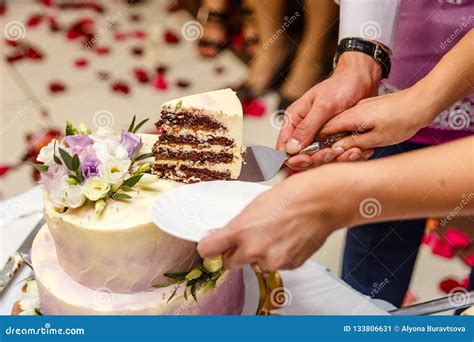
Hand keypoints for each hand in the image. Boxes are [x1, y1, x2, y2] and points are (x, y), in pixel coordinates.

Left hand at [197, 165, 360, 269]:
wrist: (321, 201)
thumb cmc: (292, 196)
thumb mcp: (254, 205)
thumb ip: (237, 226)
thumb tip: (223, 236)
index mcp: (240, 230)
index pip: (207, 250)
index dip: (209, 247)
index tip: (211, 246)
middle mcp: (253, 249)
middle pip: (230, 262)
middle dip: (236, 252)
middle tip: (248, 238)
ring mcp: (272, 260)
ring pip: (255, 264)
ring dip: (260, 254)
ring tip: (275, 233)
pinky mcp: (289, 265)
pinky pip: (276, 264)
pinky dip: (278, 255)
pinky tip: (286, 238)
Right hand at [276, 52, 380, 169]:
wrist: (362, 80)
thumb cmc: (341, 86)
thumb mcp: (323, 106)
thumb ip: (306, 127)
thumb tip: (291, 148)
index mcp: (294, 120)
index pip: (284, 148)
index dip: (293, 158)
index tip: (307, 159)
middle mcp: (304, 131)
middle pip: (301, 157)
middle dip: (316, 159)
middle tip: (331, 152)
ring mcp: (319, 137)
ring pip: (319, 160)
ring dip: (334, 159)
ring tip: (348, 150)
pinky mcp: (333, 141)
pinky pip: (335, 156)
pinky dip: (345, 157)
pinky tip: (355, 151)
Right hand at [319, 87, 433, 150]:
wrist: (423, 101)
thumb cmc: (403, 119)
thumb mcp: (377, 138)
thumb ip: (354, 143)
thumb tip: (336, 149)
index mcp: (350, 117)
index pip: (323, 130)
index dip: (319, 144)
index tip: (320, 155)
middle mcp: (351, 111)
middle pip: (332, 131)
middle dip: (336, 147)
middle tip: (349, 157)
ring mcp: (359, 110)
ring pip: (344, 129)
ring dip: (349, 143)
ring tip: (363, 152)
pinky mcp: (368, 110)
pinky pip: (355, 125)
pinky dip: (357, 136)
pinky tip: (368, 145)